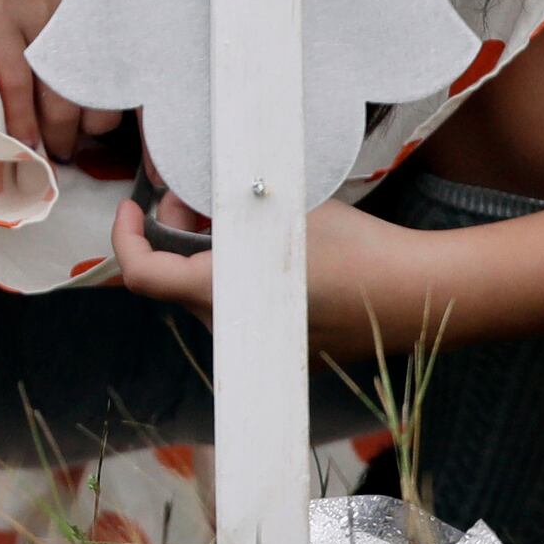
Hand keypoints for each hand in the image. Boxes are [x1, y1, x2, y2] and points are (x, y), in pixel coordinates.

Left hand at [109, 195, 465, 364]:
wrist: (419, 294)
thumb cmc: (352, 248)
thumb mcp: (280, 208)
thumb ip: (228, 204)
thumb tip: (192, 193)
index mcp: (219, 295)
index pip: (142, 276)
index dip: (124, 239)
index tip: (131, 207)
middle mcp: (231, 331)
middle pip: (178, 278)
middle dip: (176, 233)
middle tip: (194, 194)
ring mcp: (262, 346)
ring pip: (213, 292)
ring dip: (210, 253)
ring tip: (236, 212)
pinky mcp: (291, 350)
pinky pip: (247, 308)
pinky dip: (242, 275)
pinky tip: (269, 244)